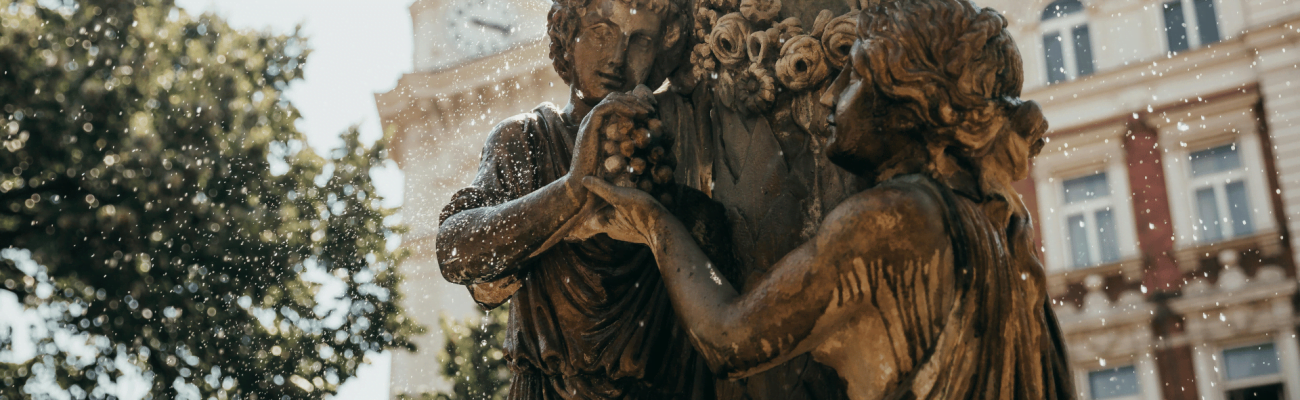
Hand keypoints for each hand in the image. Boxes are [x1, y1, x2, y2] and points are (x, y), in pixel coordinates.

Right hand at [565, 86, 656, 200]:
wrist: (582, 189)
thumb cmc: (601, 178)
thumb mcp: (620, 159)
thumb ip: (628, 148)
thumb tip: (648, 146)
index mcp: (600, 125)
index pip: (617, 103)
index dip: (635, 103)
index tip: (652, 112)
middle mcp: (593, 121)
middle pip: (616, 97)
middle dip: (636, 100)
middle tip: (651, 109)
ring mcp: (589, 123)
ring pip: (611, 98)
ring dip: (632, 102)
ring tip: (647, 111)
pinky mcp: (588, 127)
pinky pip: (605, 107)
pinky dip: (621, 107)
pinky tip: (635, 116)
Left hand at [569, 176, 667, 244]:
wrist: (665, 230)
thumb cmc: (640, 213)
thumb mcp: (619, 196)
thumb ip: (602, 188)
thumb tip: (583, 179)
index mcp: (604, 224)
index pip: (586, 222)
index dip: (580, 216)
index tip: (575, 213)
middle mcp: (612, 231)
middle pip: (600, 219)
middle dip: (598, 209)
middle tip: (596, 197)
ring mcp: (625, 233)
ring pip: (613, 220)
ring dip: (613, 210)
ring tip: (614, 198)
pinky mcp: (637, 233)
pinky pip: (625, 222)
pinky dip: (624, 214)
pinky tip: (630, 205)